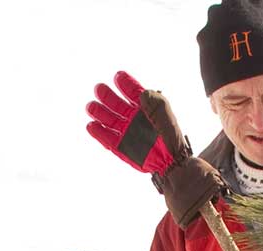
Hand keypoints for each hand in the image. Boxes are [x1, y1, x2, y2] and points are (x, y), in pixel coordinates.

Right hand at [85, 71, 224, 225]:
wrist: (171, 162)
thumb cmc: (170, 138)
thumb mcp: (166, 116)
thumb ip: (156, 103)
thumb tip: (142, 93)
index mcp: (145, 108)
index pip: (132, 92)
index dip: (125, 83)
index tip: (118, 76)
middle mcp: (133, 118)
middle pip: (116, 104)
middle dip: (107, 96)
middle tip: (99, 88)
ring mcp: (126, 132)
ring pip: (109, 119)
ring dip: (99, 112)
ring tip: (91, 106)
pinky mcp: (121, 146)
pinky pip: (107, 138)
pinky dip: (99, 132)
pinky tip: (91, 125)